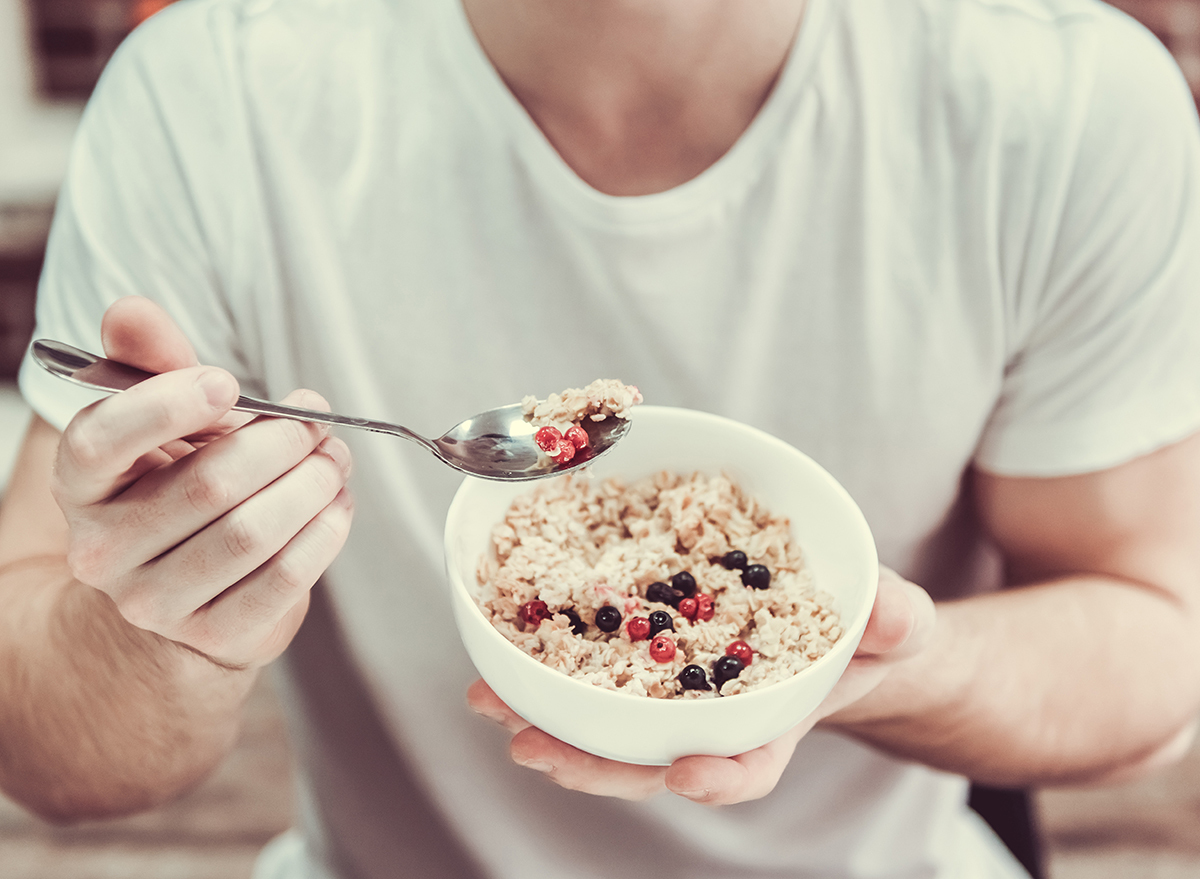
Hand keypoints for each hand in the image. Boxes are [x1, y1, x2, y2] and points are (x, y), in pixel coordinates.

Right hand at [52, 297, 353, 668]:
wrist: (184, 591)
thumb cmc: (178, 488)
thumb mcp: (163, 423)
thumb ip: (153, 364)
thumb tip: (130, 311)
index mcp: (82, 485)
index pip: (101, 440)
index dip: (167, 405)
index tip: (227, 383)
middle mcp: (104, 550)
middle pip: (207, 485)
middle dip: (280, 443)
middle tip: (316, 421)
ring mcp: (156, 603)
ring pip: (250, 534)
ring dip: (311, 486)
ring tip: (335, 460)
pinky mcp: (215, 635)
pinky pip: (284, 580)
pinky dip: (324, 534)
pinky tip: (337, 506)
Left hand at [467, 567, 933, 803]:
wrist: (828, 617)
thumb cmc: (861, 633)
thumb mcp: (891, 624)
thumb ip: (895, 621)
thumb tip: (892, 613)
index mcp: (773, 724)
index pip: (748, 767)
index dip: (719, 778)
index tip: (688, 774)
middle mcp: (712, 721)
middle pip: (649, 758)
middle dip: (591, 762)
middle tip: (533, 750)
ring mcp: (673, 695)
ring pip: (606, 723)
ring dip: (547, 719)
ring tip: (489, 704)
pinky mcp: (644, 657)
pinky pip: (593, 671)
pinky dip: (548, 668)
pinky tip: (501, 653)